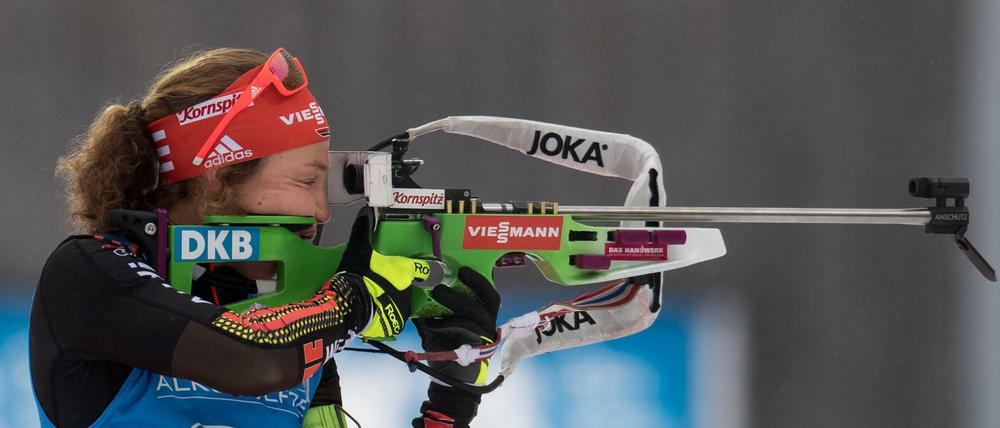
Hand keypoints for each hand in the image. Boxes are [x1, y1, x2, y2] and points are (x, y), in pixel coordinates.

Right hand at [338, 208, 428, 337]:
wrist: (350, 305)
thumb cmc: (359, 274)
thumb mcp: (359, 249)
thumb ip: (362, 231)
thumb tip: (364, 213)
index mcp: (404, 271)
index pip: (425, 270)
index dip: (430, 270)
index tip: (435, 270)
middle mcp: (409, 292)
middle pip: (409, 289)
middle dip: (398, 287)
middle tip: (382, 285)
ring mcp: (402, 311)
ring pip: (401, 305)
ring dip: (391, 302)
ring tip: (374, 299)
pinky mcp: (393, 325)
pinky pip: (391, 319)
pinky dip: (383, 316)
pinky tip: (371, 311)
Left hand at [413, 267, 500, 426]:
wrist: (449, 378)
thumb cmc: (446, 348)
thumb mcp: (440, 326)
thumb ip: (434, 311)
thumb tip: (417, 291)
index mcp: (484, 316)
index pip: (489, 295)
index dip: (479, 280)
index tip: (462, 269)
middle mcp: (489, 325)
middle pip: (489, 299)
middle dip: (474, 284)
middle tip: (454, 276)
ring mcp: (484, 336)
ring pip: (475, 313)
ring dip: (455, 301)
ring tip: (438, 292)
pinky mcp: (476, 347)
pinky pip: (463, 329)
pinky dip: (446, 322)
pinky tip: (430, 321)